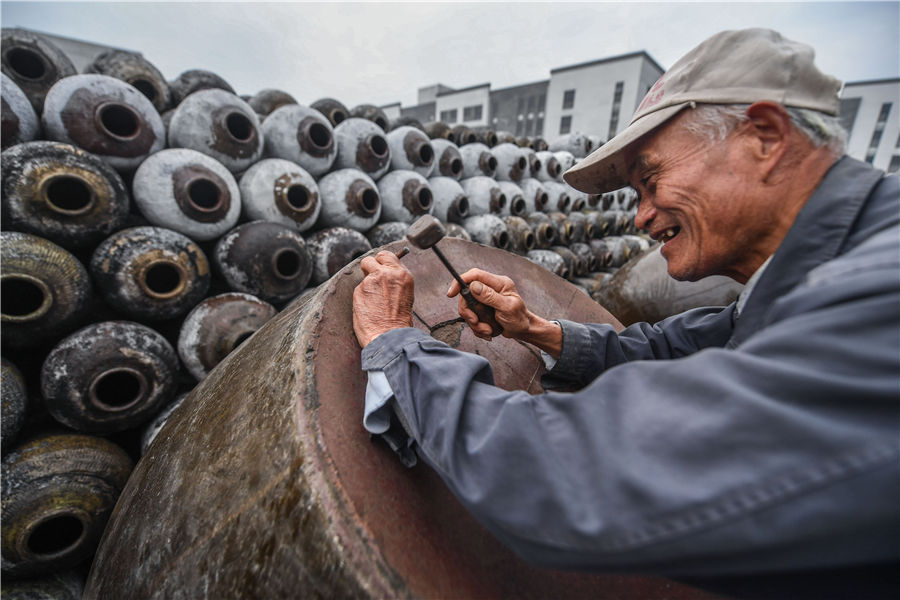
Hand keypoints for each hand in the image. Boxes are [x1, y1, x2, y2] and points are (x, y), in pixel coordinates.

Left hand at [353, 251, 413, 346]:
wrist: (390, 336)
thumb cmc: (399, 321)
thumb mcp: (405, 294)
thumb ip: (394, 281)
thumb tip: (385, 274)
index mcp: (402, 275)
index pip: (386, 255)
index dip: (380, 262)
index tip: (379, 269)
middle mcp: (386, 274)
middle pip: (370, 260)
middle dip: (368, 268)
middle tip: (372, 281)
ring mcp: (371, 281)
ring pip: (363, 277)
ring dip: (366, 286)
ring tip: (373, 303)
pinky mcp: (359, 291)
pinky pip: (358, 291)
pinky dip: (361, 299)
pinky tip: (368, 310)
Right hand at [447, 269, 562, 356]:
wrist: (523, 330)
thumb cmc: (519, 319)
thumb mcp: (507, 308)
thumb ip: (490, 296)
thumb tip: (473, 286)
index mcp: (499, 283)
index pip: (475, 275)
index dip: (460, 281)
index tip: (451, 293)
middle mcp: (491, 288)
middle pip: (467, 294)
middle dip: (468, 312)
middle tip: (476, 322)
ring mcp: (486, 299)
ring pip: (468, 308)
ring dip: (474, 323)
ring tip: (486, 330)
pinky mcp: (483, 309)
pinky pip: (472, 316)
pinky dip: (477, 327)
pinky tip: (487, 332)